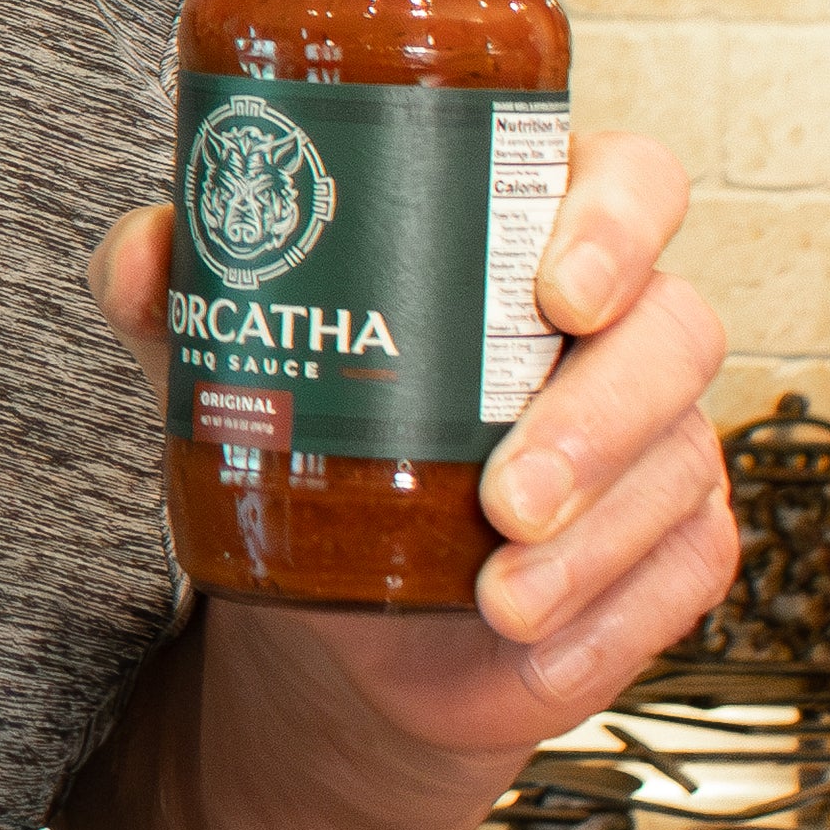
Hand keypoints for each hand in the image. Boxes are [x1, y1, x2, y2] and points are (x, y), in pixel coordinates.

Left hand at [94, 130, 739, 758]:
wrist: (334, 599)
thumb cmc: (310, 430)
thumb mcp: (231, 362)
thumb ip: (178, 298)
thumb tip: (145, 251)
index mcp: (530, 239)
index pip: (630, 183)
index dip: (619, 222)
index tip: (555, 291)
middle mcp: (617, 329)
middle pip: (675, 329)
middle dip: (598, 415)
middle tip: (507, 491)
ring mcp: (660, 439)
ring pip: (681, 461)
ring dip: (595, 538)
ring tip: (501, 593)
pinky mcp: (674, 547)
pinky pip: (684, 574)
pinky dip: (611, 620)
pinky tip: (538, 647)